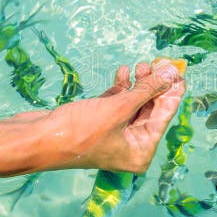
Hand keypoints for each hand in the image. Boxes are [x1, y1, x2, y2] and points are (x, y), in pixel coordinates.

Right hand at [34, 60, 185, 172]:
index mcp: (140, 153)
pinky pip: (116, 104)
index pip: (164, 117)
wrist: (36, 139)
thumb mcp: (119, 108)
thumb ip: (147, 90)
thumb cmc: (79, 131)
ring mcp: (112, 135)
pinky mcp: (97, 123)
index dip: (172, 92)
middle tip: (159, 63)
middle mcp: (129, 147)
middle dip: (154, 85)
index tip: (179, 71)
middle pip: (150, 110)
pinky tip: (122, 72)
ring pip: (133, 105)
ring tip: (139, 65)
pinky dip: (120, 88)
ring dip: (137, 84)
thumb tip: (171, 74)